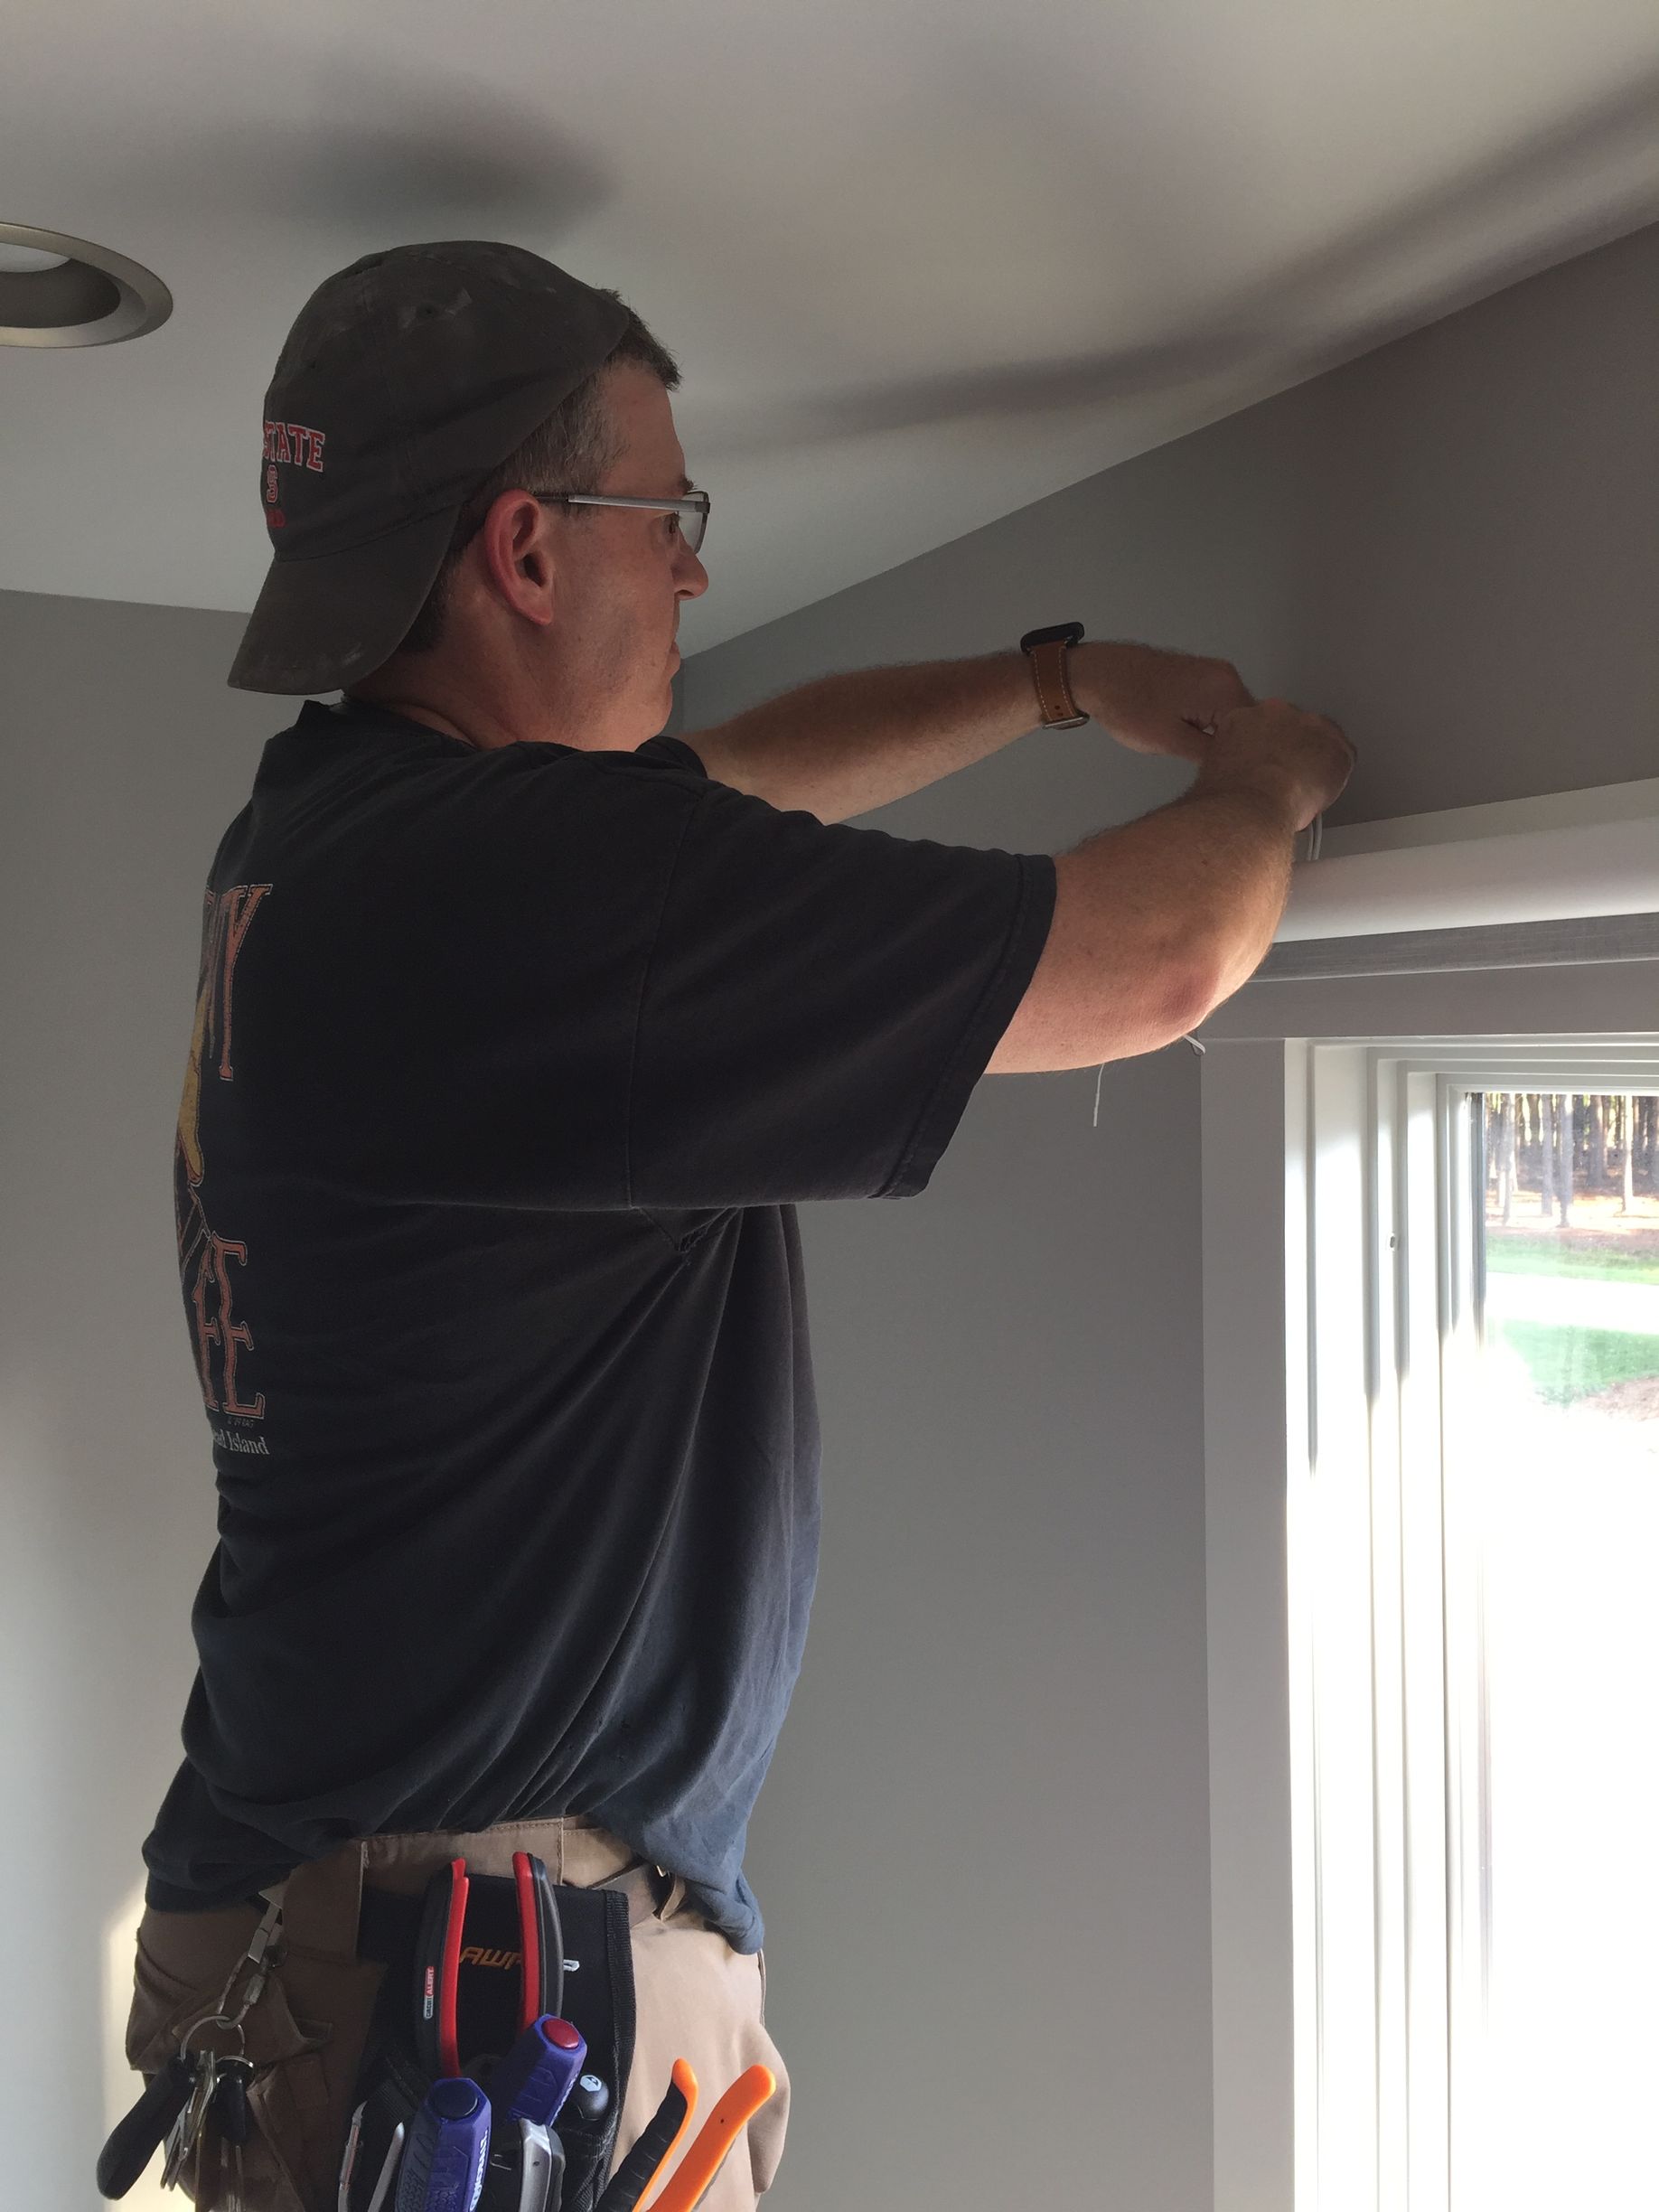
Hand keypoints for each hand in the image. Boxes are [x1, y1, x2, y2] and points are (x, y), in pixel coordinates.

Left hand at [1067, 640, 1253, 761]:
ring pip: (1229, 716)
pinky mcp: (1198, 677)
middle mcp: (1227, 676)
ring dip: (1217, 737)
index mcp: (1226, 689)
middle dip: (1232, 746)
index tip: (1229, 777)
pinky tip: (1188, 738)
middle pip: (1246, 722)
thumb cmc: (1129, 706)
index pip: (1256, 731)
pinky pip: (1215, 706)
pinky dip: (1207, 724)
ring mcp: (1213, 673)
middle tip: (1211, 771)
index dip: (1244, 757)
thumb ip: (1210, 753)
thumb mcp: (1171, 741)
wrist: (1097, 673)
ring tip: (1196, 754)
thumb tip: (1236, 764)